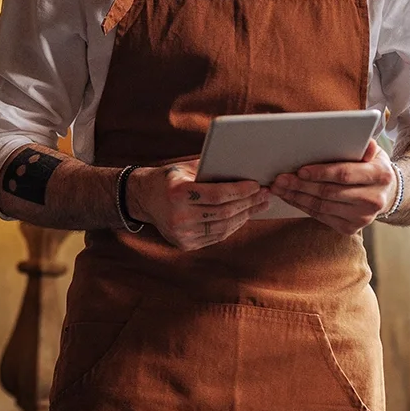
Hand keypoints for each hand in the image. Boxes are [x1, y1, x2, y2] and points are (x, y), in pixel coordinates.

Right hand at [129, 163, 267, 249]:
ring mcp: (182, 234)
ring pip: (223, 227)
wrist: (143, 199)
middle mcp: (179, 216)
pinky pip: (216, 236)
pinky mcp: (185, 244)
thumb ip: (211, 168)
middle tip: (265, 195)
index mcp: (178, 193)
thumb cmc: (170, 178)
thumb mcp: (186, 168)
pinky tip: (243, 216)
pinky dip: (233, 226)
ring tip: (259, 205)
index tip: (257, 185)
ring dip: (245, 216)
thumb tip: (245, 166)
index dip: (241, 191)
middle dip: (248, 203)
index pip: (217, 194)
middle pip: (224, 212)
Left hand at [268, 141, 396, 234]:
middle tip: (280, 179)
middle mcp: (374, 200)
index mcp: (380, 176)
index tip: (300, 170)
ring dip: (296, 197)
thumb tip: (363, 137)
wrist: (384, 193)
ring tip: (279, 188)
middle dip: (301, 185)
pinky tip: (290, 197)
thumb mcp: (372, 151)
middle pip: (329, 193)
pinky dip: (302, 206)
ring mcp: (363, 217)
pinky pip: (321, 217)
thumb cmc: (370, 165)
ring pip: (322, 207)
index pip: (344, 174)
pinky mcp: (351, 228)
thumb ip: (365, 145)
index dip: (320, 173)